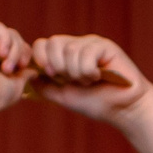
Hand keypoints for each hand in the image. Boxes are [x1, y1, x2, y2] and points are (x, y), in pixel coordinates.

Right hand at [0, 20, 32, 118]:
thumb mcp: (14, 87)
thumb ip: (24, 76)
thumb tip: (34, 71)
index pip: (17, 49)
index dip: (25, 56)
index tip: (24, 69)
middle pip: (15, 39)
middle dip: (22, 52)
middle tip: (19, 67)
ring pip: (9, 33)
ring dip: (15, 49)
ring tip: (8, 67)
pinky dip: (6, 39)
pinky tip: (2, 54)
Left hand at [30, 32, 148, 123]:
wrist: (123, 110)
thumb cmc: (96, 103)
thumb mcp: (64, 96)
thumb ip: (46, 86)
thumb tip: (29, 76)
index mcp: (66, 55)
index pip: (43, 44)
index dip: (41, 57)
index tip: (50, 74)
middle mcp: (78, 45)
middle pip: (53, 42)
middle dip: (58, 65)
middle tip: (72, 80)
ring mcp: (92, 44)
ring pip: (70, 50)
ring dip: (76, 73)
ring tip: (89, 81)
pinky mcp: (105, 46)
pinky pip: (86, 53)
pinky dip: (88, 71)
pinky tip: (99, 76)